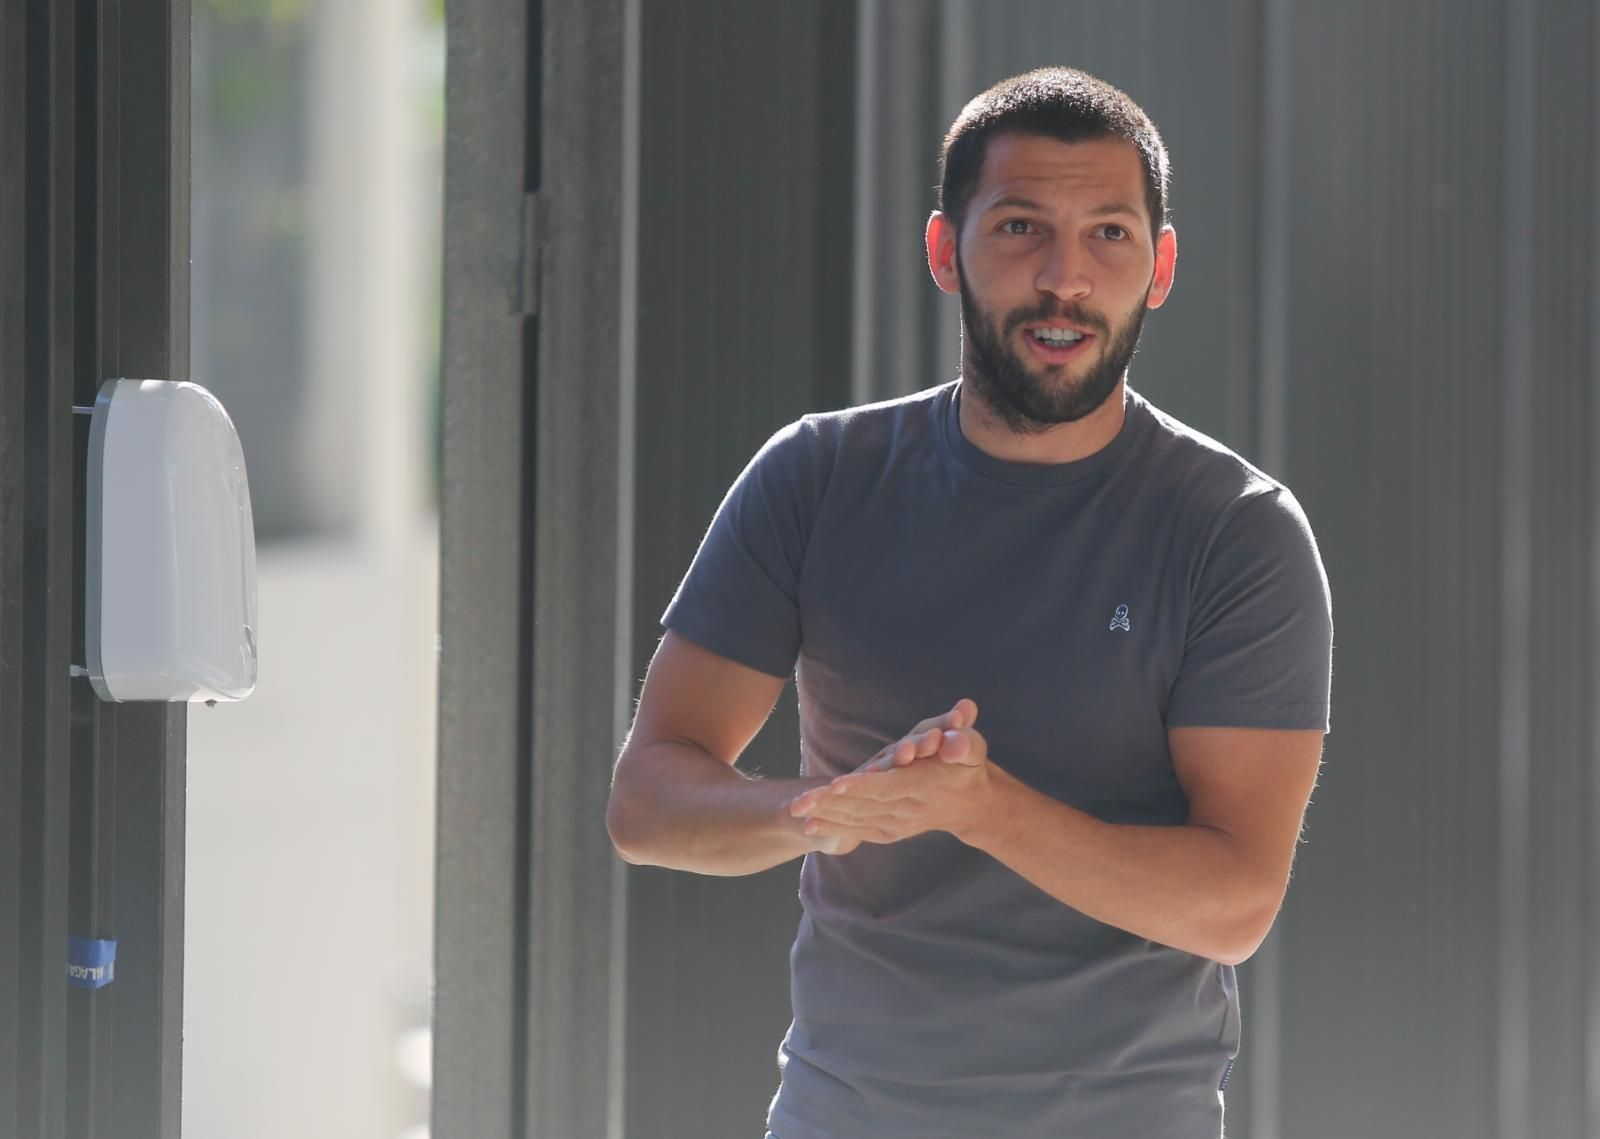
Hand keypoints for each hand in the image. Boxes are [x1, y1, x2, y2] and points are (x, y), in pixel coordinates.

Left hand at [789, 699, 996, 847]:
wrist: (973, 805)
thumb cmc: (968, 767)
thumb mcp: (973, 747)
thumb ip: (963, 743)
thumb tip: (954, 744)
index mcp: (922, 786)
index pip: (889, 787)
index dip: (863, 787)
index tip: (836, 785)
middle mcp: (907, 809)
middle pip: (864, 805)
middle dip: (830, 804)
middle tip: (798, 802)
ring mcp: (897, 822)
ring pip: (857, 819)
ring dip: (826, 816)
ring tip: (797, 812)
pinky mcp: (890, 829)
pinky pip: (859, 829)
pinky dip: (836, 828)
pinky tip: (811, 826)